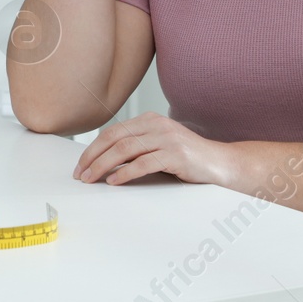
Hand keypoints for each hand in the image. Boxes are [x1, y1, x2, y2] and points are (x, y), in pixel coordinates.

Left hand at [73, 111, 237, 186]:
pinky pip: (144, 163)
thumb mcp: (158, 147)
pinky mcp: (176, 155)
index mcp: (149, 120)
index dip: (92, 148)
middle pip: (114, 138)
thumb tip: (103, 163)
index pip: (112, 132)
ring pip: (125, 150)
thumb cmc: (187, 159)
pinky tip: (115, 181)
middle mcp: (156, 125)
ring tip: (92, 178)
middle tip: (80, 174)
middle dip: (93, 157)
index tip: (80, 165)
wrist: (222, 164)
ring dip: (103, 165)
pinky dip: (125, 173)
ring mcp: (167, 138)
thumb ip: (136, 148)